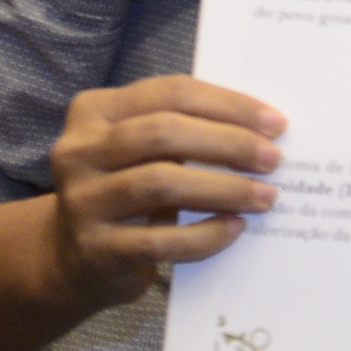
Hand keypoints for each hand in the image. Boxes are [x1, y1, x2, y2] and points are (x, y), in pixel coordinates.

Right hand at [47, 75, 285, 309]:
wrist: (74, 256)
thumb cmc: (127, 188)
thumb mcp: (142, 148)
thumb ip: (185, 128)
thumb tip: (264, 129)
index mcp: (95, 110)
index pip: (171, 93)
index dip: (229, 105)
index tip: (275, 123)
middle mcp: (78, 151)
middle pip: (164, 134)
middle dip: (229, 143)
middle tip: (273, 159)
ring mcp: (82, 201)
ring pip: (161, 184)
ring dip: (223, 188)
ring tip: (265, 196)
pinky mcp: (95, 249)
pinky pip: (158, 241)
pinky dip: (203, 235)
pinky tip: (234, 229)